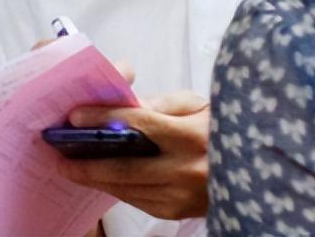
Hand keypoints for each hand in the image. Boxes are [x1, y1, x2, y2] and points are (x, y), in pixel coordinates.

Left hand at [58, 91, 209, 219]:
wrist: (257, 170)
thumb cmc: (221, 127)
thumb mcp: (197, 105)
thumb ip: (160, 103)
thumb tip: (121, 103)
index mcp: (193, 136)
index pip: (138, 124)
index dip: (103, 120)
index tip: (74, 117)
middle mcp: (188, 170)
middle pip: (125, 167)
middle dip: (86, 163)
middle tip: (57, 155)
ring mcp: (184, 196)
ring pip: (128, 188)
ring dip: (96, 179)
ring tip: (70, 167)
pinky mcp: (180, 212)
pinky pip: (138, 200)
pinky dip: (116, 189)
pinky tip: (99, 180)